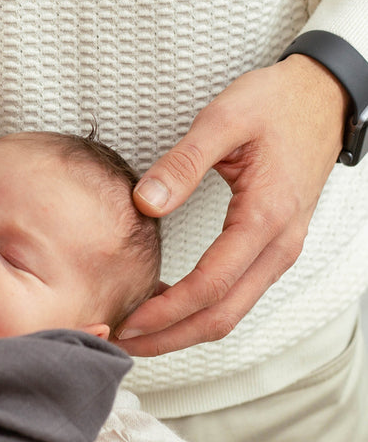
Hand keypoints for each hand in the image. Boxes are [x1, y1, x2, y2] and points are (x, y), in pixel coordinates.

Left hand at [116, 55, 345, 354]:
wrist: (321, 97)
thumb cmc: (273, 104)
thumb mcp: (223, 119)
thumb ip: (182, 162)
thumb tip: (145, 203)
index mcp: (265, 216)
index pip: (211, 284)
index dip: (166, 310)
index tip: (126, 320)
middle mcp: (280, 244)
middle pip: (224, 315)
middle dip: (170, 337)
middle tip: (121, 344)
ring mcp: (282, 249)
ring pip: (233, 311)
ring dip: (185, 330)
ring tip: (137, 334)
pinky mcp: (275, 246)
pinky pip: (239, 293)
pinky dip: (202, 311)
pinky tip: (167, 307)